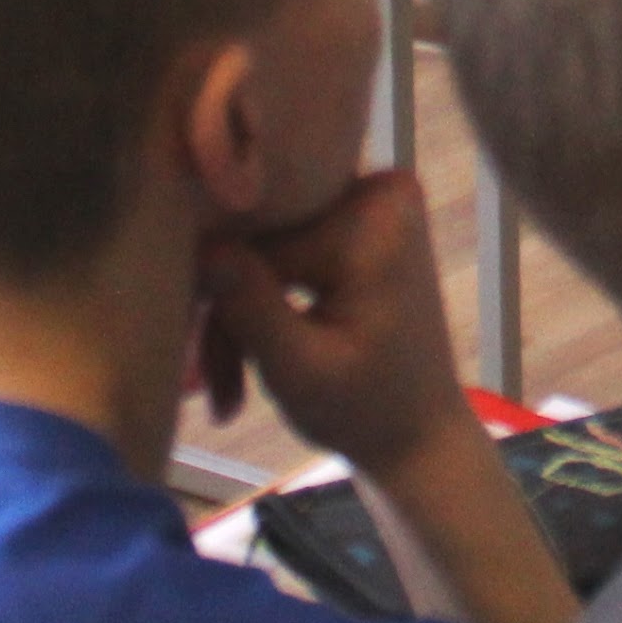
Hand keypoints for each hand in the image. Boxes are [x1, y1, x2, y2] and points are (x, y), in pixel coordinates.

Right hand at [195, 168, 477, 474]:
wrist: (418, 431)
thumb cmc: (365, 411)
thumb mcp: (300, 372)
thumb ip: (254, 307)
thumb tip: (205, 244)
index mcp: (376, 218)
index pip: (261, 244)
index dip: (224, 307)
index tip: (203, 381)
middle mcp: (380, 191)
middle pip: (262, 241)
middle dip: (232, 314)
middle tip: (216, 390)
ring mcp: (372, 200)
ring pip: (265, 248)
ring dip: (243, 315)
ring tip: (233, 389)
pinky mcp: (359, 218)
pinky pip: (287, 248)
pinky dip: (267, 300)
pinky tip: (254, 352)